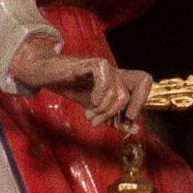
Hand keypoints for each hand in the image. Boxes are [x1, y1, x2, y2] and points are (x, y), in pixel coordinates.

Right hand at [11, 39, 152, 125]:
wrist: (47, 74)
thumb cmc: (73, 88)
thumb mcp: (96, 109)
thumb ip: (114, 119)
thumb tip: (135, 129)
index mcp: (120, 81)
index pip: (145, 82)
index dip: (140, 101)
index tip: (126, 119)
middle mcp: (115, 72)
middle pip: (129, 94)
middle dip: (114, 114)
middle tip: (97, 122)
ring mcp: (105, 66)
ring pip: (117, 91)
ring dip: (102, 110)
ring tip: (88, 115)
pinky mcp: (91, 63)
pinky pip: (104, 77)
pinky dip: (99, 94)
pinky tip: (91, 102)